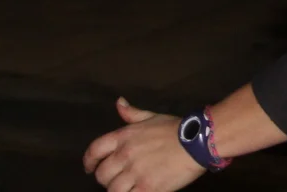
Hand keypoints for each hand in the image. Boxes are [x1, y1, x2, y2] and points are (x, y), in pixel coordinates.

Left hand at [82, 98, 203, 190]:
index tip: (89, 168)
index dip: (89, 161)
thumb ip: (132, 113)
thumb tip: (119, 103)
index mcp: (124, 137)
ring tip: (127, 188)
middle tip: (116, 179)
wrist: (197, 142)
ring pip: (112, 190)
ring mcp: (135, 173)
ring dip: (118, 190)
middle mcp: (125, 155)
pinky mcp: (148, 188)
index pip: (95, 150)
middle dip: (106, 179)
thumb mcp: (151, 117)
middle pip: (102, 174)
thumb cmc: (175, 129)